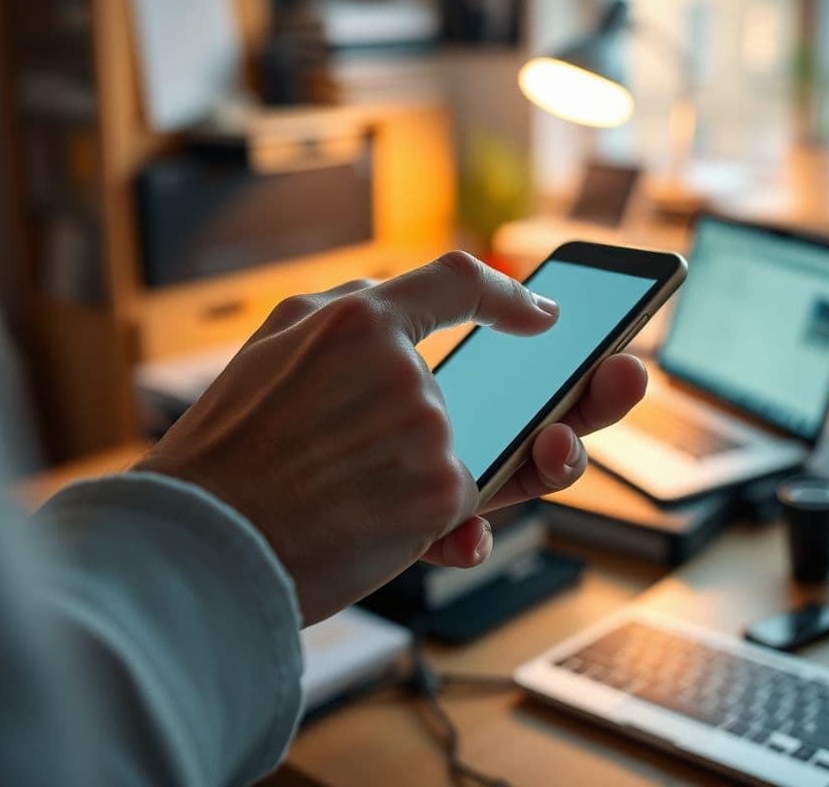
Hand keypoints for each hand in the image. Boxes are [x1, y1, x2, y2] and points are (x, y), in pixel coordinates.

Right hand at [135, 252, 644, 623]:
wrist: (200, 547)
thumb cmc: (226, 452)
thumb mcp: (271, 346)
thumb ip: (343, 315)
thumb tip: (403, 320)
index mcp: (354, 319)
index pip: (452, 281)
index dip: (504, 292)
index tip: (541, 311)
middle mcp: (402, 368)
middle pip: (515, 379)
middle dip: (586, 385)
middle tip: (628, 372)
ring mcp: (428, 432)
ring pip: (488, 448)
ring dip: (503, 465)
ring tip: (528, 460)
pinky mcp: (442, 496)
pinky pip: (470, 503)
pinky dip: (455, 522)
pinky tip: (440, 535)